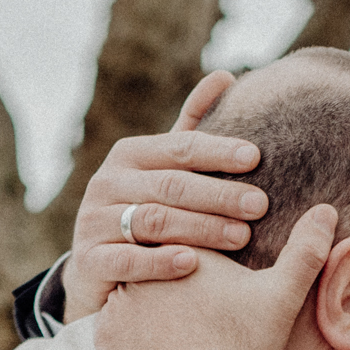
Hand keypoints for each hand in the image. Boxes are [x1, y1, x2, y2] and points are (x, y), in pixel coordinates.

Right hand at [63, 71, 269, 321]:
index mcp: (130, 156)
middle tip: (260, 205)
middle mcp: (107, 183)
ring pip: (153, 221)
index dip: (217, 151)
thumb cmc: (144, 214)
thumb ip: (191, 131)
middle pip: (170, 185)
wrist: (99, 273)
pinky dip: (159, 262)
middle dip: (219, 194)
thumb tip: (226, 76)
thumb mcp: (165, 173)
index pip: (178, 148)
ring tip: (241, 237)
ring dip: (200, 228)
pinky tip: (192, 263)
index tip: (256, 158)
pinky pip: (127, 261)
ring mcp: (94, 222)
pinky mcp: (90, 262)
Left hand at [94, 203, 338, 349]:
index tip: (216, 276)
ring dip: (146, 300)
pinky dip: (129, 332)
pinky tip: (151, 345)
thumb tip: (327, 211)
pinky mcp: (104, 333)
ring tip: (171, 324)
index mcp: (185, 244)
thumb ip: (304, 252)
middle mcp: (143, 263)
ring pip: (132, 289)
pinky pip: (113, 324)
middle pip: (157, 257)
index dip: (203, 250)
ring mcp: (119, 299)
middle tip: (195, 308)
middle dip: (171, 274)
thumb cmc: (242, 346)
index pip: (188, 229)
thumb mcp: (281, 297)